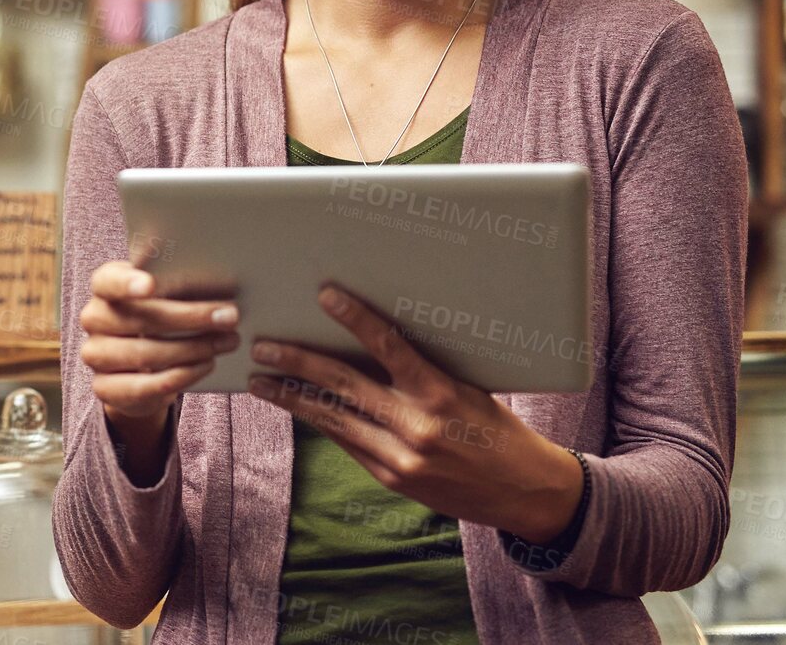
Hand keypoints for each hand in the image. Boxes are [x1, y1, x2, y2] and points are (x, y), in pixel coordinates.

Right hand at [79, 259, 237, 482]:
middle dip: (190, 318)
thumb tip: (218, 294)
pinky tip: (206, 365)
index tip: (150, 285)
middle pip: (140, 319)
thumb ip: (179, 288)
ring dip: (193, 349)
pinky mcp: (104, 387)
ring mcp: (94, 355)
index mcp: (104, 286)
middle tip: (229, 317)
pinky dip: (182, 376)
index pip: (109, 281)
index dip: (128, 283)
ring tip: (226, 342)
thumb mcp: (165, 296)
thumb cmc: (159, 316)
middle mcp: (93, 318)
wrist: (139, 364)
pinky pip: (146, 386)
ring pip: (146, 354)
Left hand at [247, 283, 582, 544]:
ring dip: (292, 398)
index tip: (325, 294)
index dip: (355, 318)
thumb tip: (376, 337)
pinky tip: (296, 406)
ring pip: (333, 419)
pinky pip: (347, 442)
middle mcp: (416, 427)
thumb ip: (423, 370)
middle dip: (296, 364)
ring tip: (260, 381)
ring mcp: (400, 457)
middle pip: (343, 385)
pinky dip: (320, 421)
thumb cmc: (499, 428)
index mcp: (441, 394)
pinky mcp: (391, 479)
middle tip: (262, 346)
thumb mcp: (469, 388)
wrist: (526, 492)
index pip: (390, 346)